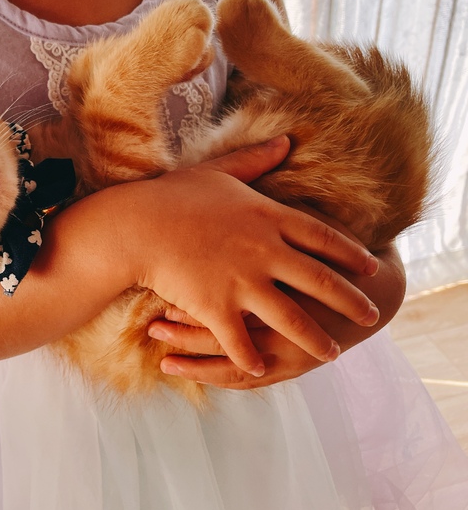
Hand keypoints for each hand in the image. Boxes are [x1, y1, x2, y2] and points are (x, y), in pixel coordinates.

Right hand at [116, 136, 379, 377]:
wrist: (137, 225)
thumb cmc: (174, 195)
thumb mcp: (220, 170)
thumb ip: (256, 159)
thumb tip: (287, 140)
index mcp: (270, 218)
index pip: (325, 238)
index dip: (351, 255)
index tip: (372, 268)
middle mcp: (266, 252)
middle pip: (321, 282)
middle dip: (351, 302)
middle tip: (371, 315)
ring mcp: (243, 283)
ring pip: (292, 319)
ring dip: (315, 339)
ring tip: (331, 353)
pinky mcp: (217, 308)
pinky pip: (242, 341)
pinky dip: (253, 358)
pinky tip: (263, 369)